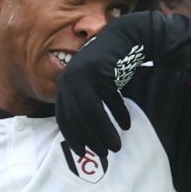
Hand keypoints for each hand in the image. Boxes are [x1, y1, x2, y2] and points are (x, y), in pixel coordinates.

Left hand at [55, 22, 142, 162]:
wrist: (123, 38)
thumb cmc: (108, 65)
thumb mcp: (93, 85)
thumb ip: (88, 103)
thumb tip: (88, 132)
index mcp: (64, 85)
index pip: (64, 117)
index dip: (73, 136)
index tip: (83, 152)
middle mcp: (69, 80)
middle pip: (77, 118)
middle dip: (90, 139)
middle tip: (103, 153)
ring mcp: (82, 76)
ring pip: (91, 113)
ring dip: (104, 132)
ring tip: (116, 146)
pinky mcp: (98, 73)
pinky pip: (108, 100)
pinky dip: (118, 114)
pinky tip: (126, 125)